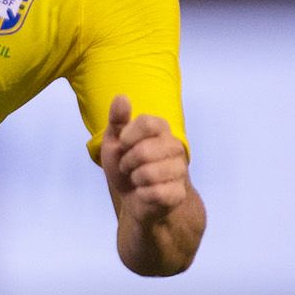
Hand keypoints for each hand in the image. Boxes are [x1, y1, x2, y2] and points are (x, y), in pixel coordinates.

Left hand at [100, 94, 191, 225]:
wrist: (134, 198)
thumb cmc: (125, 164)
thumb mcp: (115, 140)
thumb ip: (117, 119)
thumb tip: (122, 97)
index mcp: (161, 129)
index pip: (147, 123)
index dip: (128, 136)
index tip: (123, 144)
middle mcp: (175, 147)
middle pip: (144, 150)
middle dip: (127, 162)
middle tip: (128, 166)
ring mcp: (180, 170)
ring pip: (148, 174)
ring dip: (134, 179)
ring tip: (137, 178)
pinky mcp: (179, 193)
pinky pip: (155, 193)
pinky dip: (142, 194)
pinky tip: (145, 192)